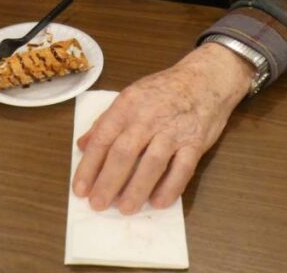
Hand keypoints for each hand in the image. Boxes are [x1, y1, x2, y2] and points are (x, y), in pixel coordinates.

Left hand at [72, 42, 253, 213]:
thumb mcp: (131, 96)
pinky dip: (170, 187)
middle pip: (124, 153)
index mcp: (127, 105)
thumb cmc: (164, 90)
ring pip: (152, 163)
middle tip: (97, 204)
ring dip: (136, 189)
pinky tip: (158, 203)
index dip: (90, 165)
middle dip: (108, 181)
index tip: (80, 189)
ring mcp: (173, 130)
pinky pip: (182, 169)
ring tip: (125, 208)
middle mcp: (148, 117)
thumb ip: (106, 121)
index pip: (103, 138)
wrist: (206, 77)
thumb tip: (83, 145)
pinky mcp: (195, 142)